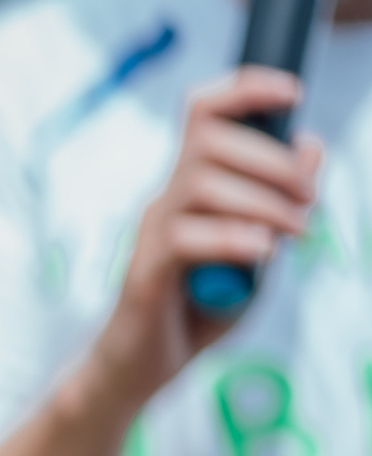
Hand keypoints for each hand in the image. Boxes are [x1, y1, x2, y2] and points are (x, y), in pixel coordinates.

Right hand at [96, 66, 322, 404]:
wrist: (146, 367)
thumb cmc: (198, 307)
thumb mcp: (257, 248)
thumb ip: (282, 201)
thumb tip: (310, 144)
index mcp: (190, 186)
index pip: (203, 112)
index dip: (244, 88)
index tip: (292, 92)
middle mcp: (167, 200)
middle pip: (208, 141)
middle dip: (274, 160)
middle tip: (309, 198)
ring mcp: (152, 235)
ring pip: (202, 185)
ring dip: (263, 203)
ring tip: (295, 231)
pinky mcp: (145, 273)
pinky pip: (185, 239)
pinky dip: (232, 240)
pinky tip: (260, 255)